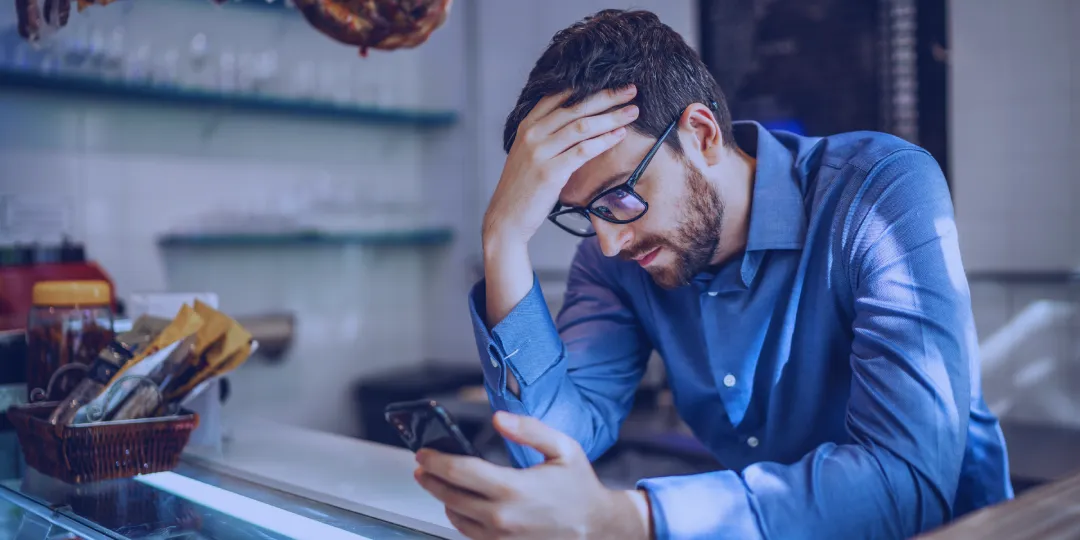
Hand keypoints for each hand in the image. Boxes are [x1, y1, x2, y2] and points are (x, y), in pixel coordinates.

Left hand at [414, 411, 651, 539]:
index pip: (459, 471)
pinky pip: (468, 533)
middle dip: (430, 478)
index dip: (435, 459)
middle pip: (449, 495)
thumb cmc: (580, 488)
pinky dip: (458, 516)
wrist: (597, 528)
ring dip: (442, 497)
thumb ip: (529, 429)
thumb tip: (498, 418)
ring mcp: (500, 538)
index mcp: (513, 488)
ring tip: (437, 482)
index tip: (423, 452)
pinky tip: (459, 503)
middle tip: (422, 465)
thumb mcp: (563, 448)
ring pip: (455, 516)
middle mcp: (502, 517)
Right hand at [482, 86, 639, 246]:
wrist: (506, 218)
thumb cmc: (523, 188)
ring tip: (633, 112)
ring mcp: (539, 152)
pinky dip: (604, 141)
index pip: (559, 96)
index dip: (588, 86)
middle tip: (631, 90)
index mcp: (527, 125)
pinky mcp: (550, 172)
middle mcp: (532, 134)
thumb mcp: (528, 154)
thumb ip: (546, 135)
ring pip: (582, 126)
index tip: (613, 81)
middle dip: (607, 96)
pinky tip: (620, 135)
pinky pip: (583, 151)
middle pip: (575, 106)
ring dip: (611, 116)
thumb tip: (578, 121)